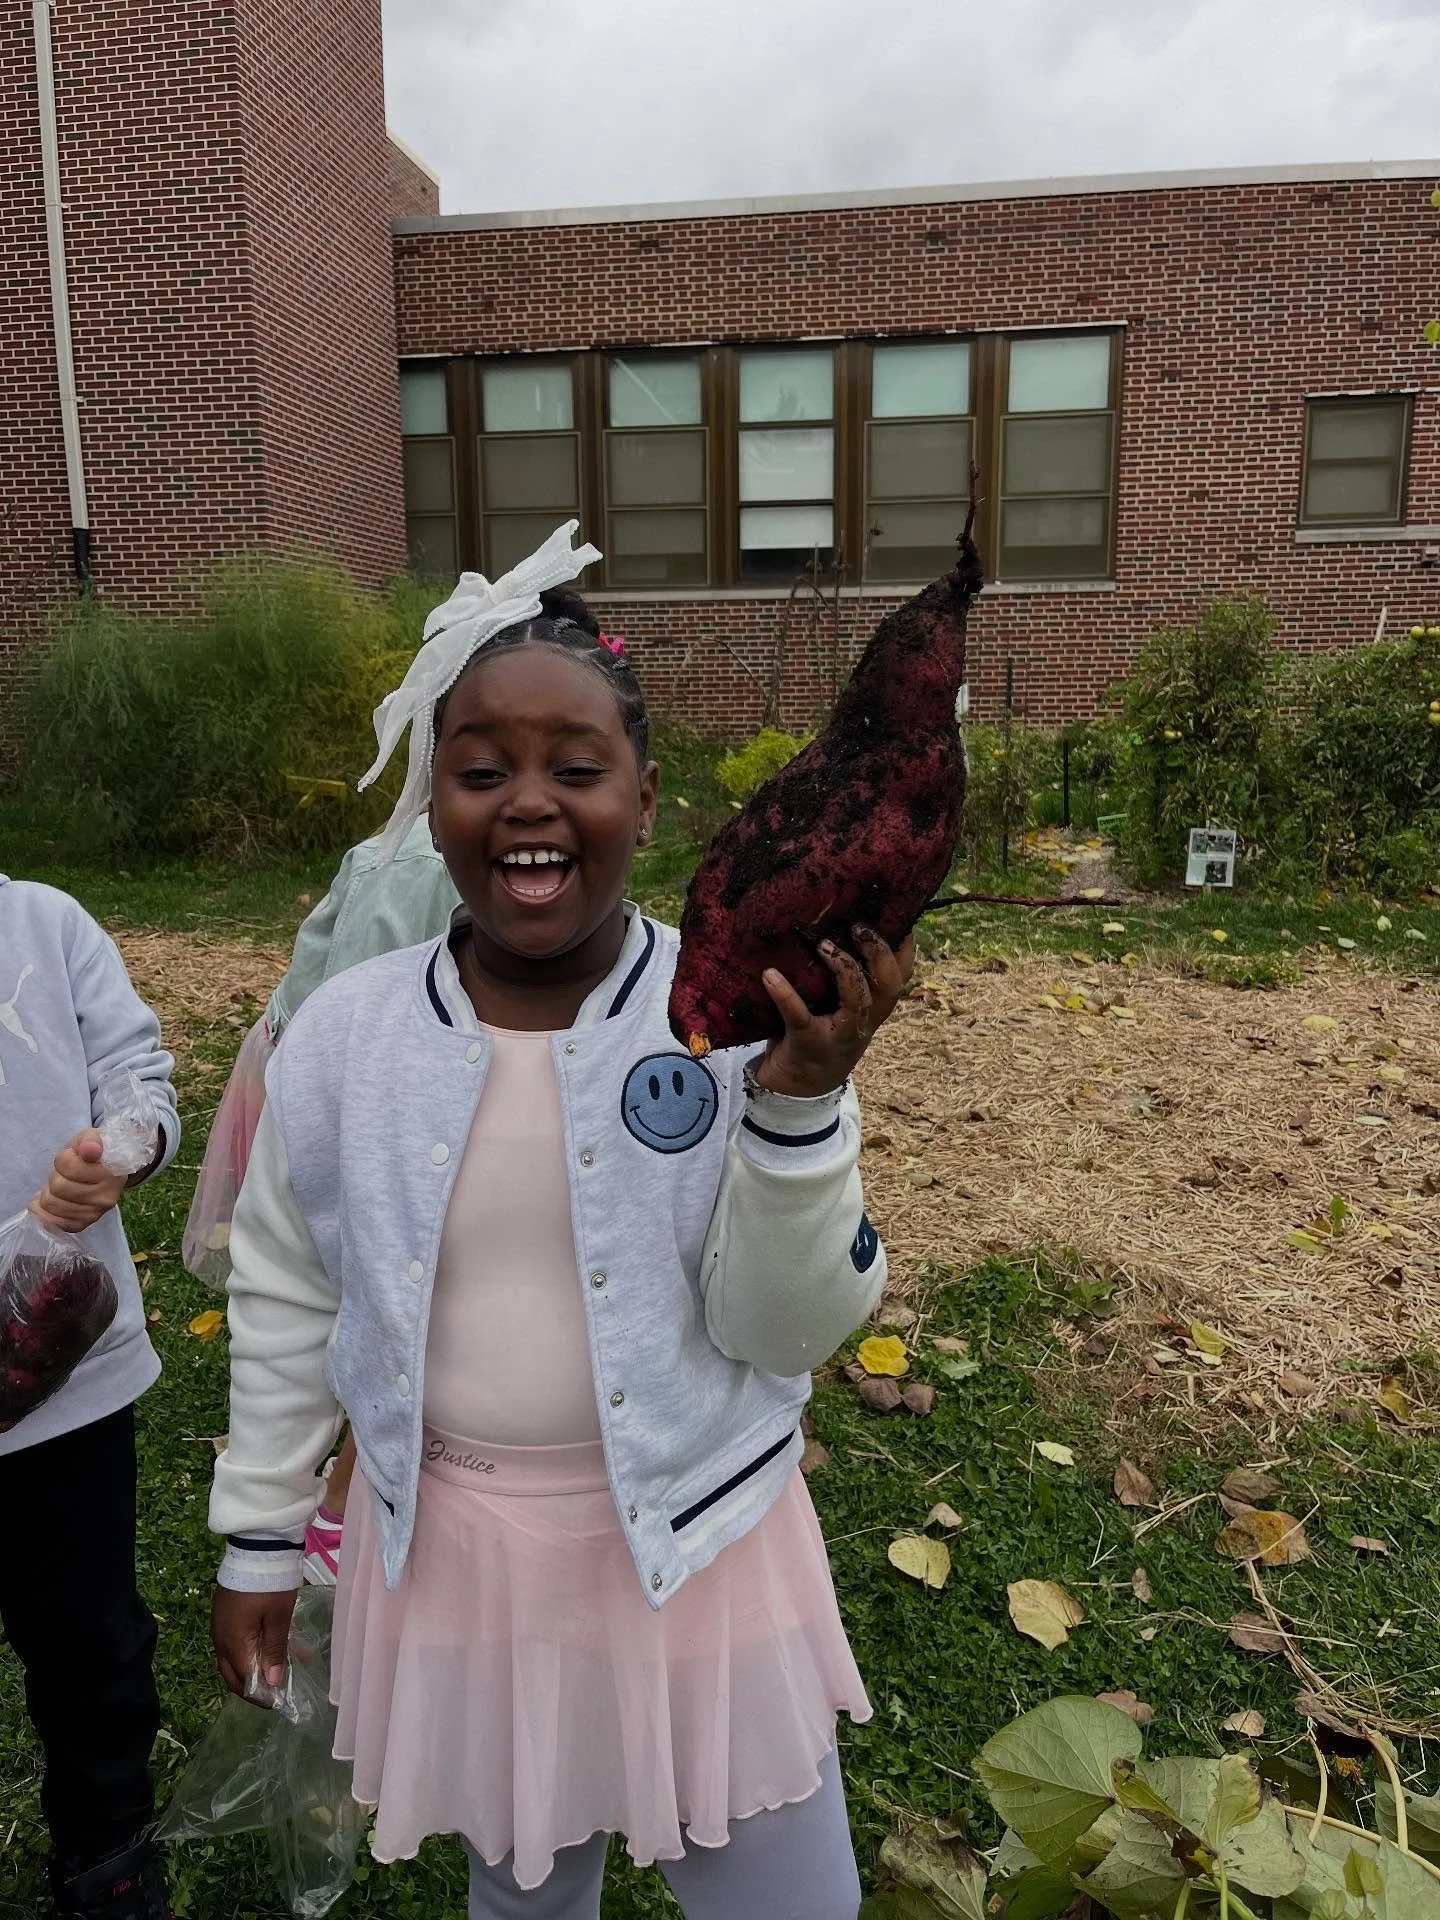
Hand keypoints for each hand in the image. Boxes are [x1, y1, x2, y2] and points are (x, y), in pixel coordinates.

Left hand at [30, 1131, 126, 1233]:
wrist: (103, 1172)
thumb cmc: (93, 1152)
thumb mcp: (92, 1138)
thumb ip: (91, 1141)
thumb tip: (89, 1150)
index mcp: (112, 1175)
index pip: (71, 1168)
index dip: (64, 1159)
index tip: (73, 1156)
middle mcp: (105, 1198)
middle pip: (59, 1187)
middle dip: (55, 1176)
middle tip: (64, 1173)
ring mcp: (94, 1215)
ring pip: (51, 1203)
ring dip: (48, 1192)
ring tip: (59, 1186)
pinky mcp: (81, 1225)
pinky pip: (52, 1222)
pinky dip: (43, 1211)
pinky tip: (49, 1200)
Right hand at [212, 1586, 297, 1702]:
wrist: (255, 1547)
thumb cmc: (269, 1584)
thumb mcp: (278, 1617)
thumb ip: (275, 1651)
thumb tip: (272, 1683)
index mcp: (233, 1643)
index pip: (244, 1681)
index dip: (261, 1695)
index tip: (279, 1703)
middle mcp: (221, 1639)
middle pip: (233, 1675)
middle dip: (253, 1688)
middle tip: (275, 1693)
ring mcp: (220, 1627)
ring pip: (234, 1659)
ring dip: (254, 1668)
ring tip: (281, 1669)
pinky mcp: (225, 1615)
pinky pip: (236, 1643)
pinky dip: (252, 1651)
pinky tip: (273, 1646)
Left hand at [754, 926, 914, 1098]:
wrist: (792, 1094)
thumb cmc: (812, 1041)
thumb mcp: (834, 1014)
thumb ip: (838, 984)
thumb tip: (826, 929)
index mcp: (871, 1013)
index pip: (900, 979)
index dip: (905, 951)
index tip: (899, 921)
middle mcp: (862, 1024)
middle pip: (889, 987)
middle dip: (880, 954)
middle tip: (860, 928)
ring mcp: (837, 1036)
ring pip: (856, 1000)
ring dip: (844, 968)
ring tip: (823, 945)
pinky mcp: (807, 1044)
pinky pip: (798, 1016)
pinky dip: (784, 994)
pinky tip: (769, 975)